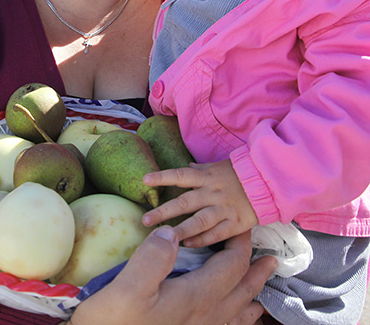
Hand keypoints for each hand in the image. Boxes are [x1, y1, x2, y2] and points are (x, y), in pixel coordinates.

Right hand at [70, 227, 276, 324]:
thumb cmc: (112, 322)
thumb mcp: (126, 288)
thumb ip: (152, 259)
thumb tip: (170, 233)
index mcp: (195, 298)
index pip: (231, 266)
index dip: (241, 244)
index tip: (245, 224)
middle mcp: (204, 316)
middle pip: (241, 290)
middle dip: (256, 272)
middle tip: (272, 260)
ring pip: (236, 314)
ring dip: (251, 297)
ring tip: (263, 294)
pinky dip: (236, 320)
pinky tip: (231, 319)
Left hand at [142, 160, 257, 246]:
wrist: (267, 182)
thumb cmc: (239, 173)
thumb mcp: (217, 166)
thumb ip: (200, 169)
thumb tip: (185, 167)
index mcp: (206, 176)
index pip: (180, 175)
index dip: (162, 177)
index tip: (144, 180)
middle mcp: (212, 193)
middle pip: (185, 202)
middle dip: (164, 212)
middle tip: (145, 219)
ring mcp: (223, 209)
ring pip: (199, 221)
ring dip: (180, 230)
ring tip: (164, 237)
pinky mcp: (235, 224)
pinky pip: (215, 234)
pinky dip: (201, 240)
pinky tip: (187, 245)